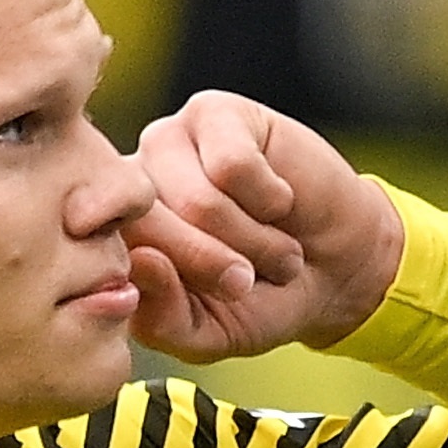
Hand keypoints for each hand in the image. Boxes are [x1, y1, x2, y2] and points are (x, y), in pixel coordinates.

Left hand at [123, 91, 408, 362]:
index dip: (163, 286)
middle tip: (247, 280)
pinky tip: (278, 201)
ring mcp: (169, 141)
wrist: (336, 266)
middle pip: (151, 225)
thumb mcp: (208, 334)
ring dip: (252, 239)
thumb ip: (161, 318)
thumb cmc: (260, 300)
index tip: (204, 299)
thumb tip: (141, 262)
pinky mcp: (215, 113)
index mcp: (115, 235)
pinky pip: (234, 165)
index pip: (111, 255)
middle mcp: (132, 181)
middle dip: (212, 266)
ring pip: (199, 200)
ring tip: (272, 247)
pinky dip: (270, 199)